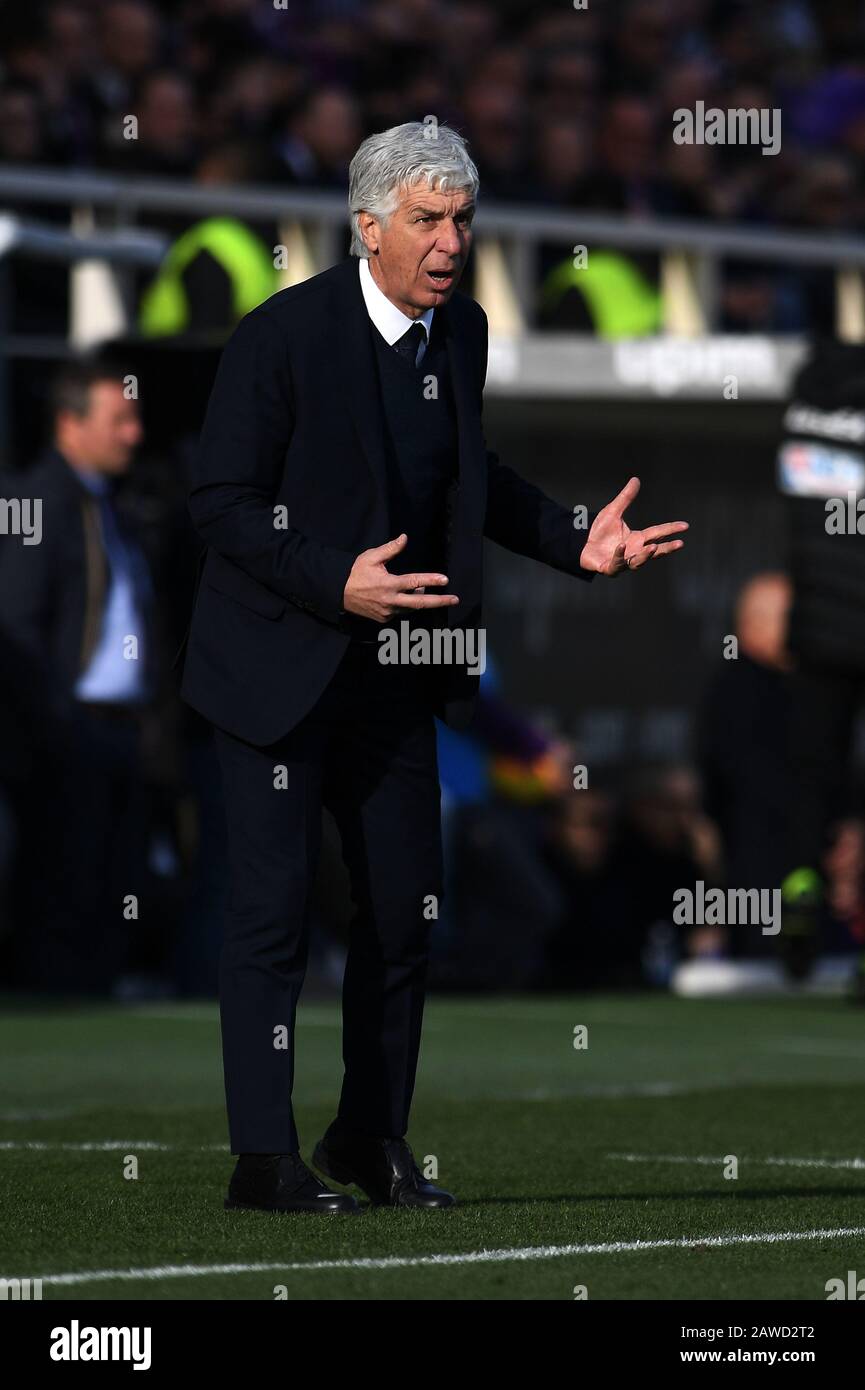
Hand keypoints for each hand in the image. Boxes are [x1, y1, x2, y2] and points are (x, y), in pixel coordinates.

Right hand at [342, 533, 459, 621]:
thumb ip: (390, 549)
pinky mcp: (383, 619)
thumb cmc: (355, 572)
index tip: (445, 580)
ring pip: (410, 608)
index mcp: (389, 584)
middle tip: (455, 599)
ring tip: (423, 592)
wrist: (338, 592)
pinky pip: (400, 613)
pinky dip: (405, 605)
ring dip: (420, 600)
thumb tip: (405, 538)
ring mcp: (387, 612)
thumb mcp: (371, 556)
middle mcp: (390, 601)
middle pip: (420, 603)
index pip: (415, 582)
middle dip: (439, 601)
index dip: (431, 580)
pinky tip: (403, 598)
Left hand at [579, 476, 687, 576]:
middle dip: (667, 548)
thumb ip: (625, 498)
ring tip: (654, 547)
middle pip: (653, 551)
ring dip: (646, 555)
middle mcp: (633, 551)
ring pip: (638, 561)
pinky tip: (621, 546)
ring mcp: (623, 562)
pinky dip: (619, 555)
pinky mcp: (610, 568)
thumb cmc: (599, 530)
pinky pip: (617, 563)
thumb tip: (636, 479)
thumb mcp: (613, 511)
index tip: (685, 526)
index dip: (671, 529)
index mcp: (637, 539)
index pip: (657, 533)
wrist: (581, 543)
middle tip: (680, 544)